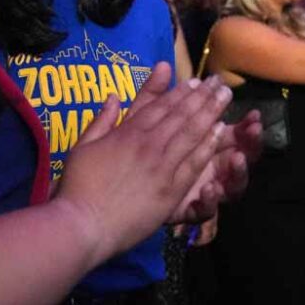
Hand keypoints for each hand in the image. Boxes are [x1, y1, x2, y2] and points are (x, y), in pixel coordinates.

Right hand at [53, 63, 232, 258]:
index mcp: (128, 132)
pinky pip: (194, 163)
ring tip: (226, 97)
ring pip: (192, 133)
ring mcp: (162, 167)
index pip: (160, 106)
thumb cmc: (78, 187)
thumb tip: (114, 96)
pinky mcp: (171, 190)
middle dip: (202, 96)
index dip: (180, 92)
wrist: (84, 223)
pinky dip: (208, 145)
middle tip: (220, 82)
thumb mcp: (83, 146)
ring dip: (211, 112)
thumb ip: (102, 120)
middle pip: (181, 114)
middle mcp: (149, 144)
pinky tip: (220, 132)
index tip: (196, 81)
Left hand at [127, 73, 258, 223]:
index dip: (245, 126)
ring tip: (237, 158)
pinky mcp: (184, 211)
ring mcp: (199, 191)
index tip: (255, 115)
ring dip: (237, 172)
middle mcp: (207, 169)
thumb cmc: (129, 154)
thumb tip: (163, 64)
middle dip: (249, 143)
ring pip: (229, 185)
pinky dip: (208, 200)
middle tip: (256, 131)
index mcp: (203, 147)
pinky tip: (208, 189)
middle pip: (237, 156)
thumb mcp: (141, 122)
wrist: (109, 198)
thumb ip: (153, 96)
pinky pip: (203, 209)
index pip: (232, 134)